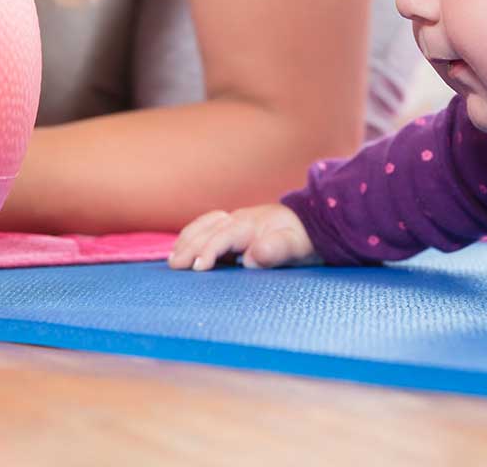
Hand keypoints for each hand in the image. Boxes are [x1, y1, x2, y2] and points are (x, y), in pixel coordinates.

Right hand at [168, 203, 318, 271]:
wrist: (313, 225)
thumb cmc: (303, 240)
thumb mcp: (296, 247)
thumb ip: (276, 250)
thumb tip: (251, 257)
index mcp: (252, 224)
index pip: (224, 235)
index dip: (209, 250)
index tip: (198, 268)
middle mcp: (240, 219)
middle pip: (209, 230)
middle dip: (190, 246)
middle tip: (176, 266)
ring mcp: (236, 221)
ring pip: (205, 226)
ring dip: (187, 240)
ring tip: (173, 259)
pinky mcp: (234, 227)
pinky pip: (207, 227)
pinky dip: (193, 236)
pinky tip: (184, 249)